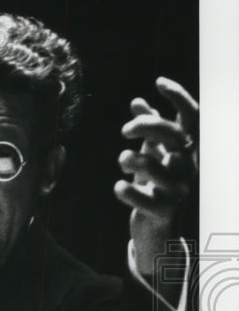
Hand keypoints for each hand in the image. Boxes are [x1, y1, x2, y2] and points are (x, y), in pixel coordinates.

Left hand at [114, 76, 197, 277]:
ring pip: (159, 168)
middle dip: (147, 126)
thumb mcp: (152, 156)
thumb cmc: (155, 187)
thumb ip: (147, 131)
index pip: (192, 117)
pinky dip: (127, 191)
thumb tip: (138, 101)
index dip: (179, 97)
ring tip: (122, 158)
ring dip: (134, 159)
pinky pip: (145, 199)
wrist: (158, 229)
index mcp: (186, 151)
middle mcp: (187, 168)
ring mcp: (178, 190)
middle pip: (175, 136)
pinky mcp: (163, 212)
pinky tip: (119, 186)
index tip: (158, 81)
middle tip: (124, 130)